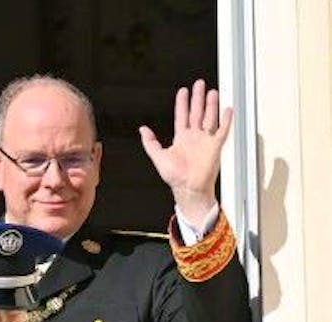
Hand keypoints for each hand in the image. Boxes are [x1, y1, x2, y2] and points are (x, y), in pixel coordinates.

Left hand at [138, 79, 233, 225]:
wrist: (188, 188)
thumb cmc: (174, 176)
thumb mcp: (158, 157)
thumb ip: (150, 143)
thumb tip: (142, 130)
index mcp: (181, 139)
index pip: (182, 116)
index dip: (182, 103)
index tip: (183, 91)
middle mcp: (194, 137)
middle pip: (197, 112)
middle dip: (198, 98)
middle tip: (199, 84)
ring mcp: (205, 141)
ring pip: (209, 118)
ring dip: (211, 105)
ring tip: (212, 92)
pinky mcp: (215, 146)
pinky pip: (222, 130)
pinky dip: (225, 120)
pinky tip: (227, 109)